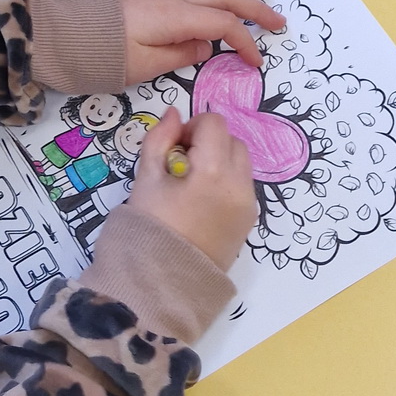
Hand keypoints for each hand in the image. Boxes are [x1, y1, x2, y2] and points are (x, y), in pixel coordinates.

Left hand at [114, 0, 285, 79]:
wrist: (60, 33)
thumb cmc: (101, 56)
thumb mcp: (143, 68)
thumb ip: (180, 55)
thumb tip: (206, 46)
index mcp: (177, 17)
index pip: (224, 25)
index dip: (245, 42)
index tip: (255, 60)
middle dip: (254, 6)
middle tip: (277, 18)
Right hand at [127, 107, 256, 272]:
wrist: (164, 281)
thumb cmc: (149, 227)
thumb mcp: (146, 178)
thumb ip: (158, 139)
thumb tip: (173, 113)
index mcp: (213, 170)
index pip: (214, 123)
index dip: (192, 128)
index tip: (174, 148)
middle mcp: (239, 184)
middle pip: (232, 140)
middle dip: (208, 143)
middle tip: (181, 164)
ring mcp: (248, 204)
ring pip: (242, 163)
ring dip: (221, 161)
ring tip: (192, 185)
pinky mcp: (249, 221)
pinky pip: (243, 187)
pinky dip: (227, 183)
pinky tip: (203, 202)